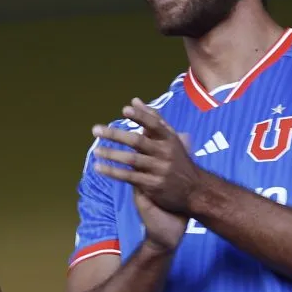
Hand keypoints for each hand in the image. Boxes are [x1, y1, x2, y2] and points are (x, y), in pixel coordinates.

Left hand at [91, 98, 200, 243]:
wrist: (195, 190)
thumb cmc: (177, 159)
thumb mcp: (170, 138)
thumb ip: (153, 119)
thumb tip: (134, 100)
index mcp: (169, 138)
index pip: (154, 124)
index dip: (140, 117)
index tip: (125, 110)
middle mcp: (165, 153)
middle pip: (138, 141)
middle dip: (115, 135)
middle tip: (96, 130)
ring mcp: (159, 169)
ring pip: (132, 160)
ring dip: (111, 154)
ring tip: (96, 151)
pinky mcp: (153, 185)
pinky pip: (129, 177)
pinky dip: (113, 172)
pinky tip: (99, 167)